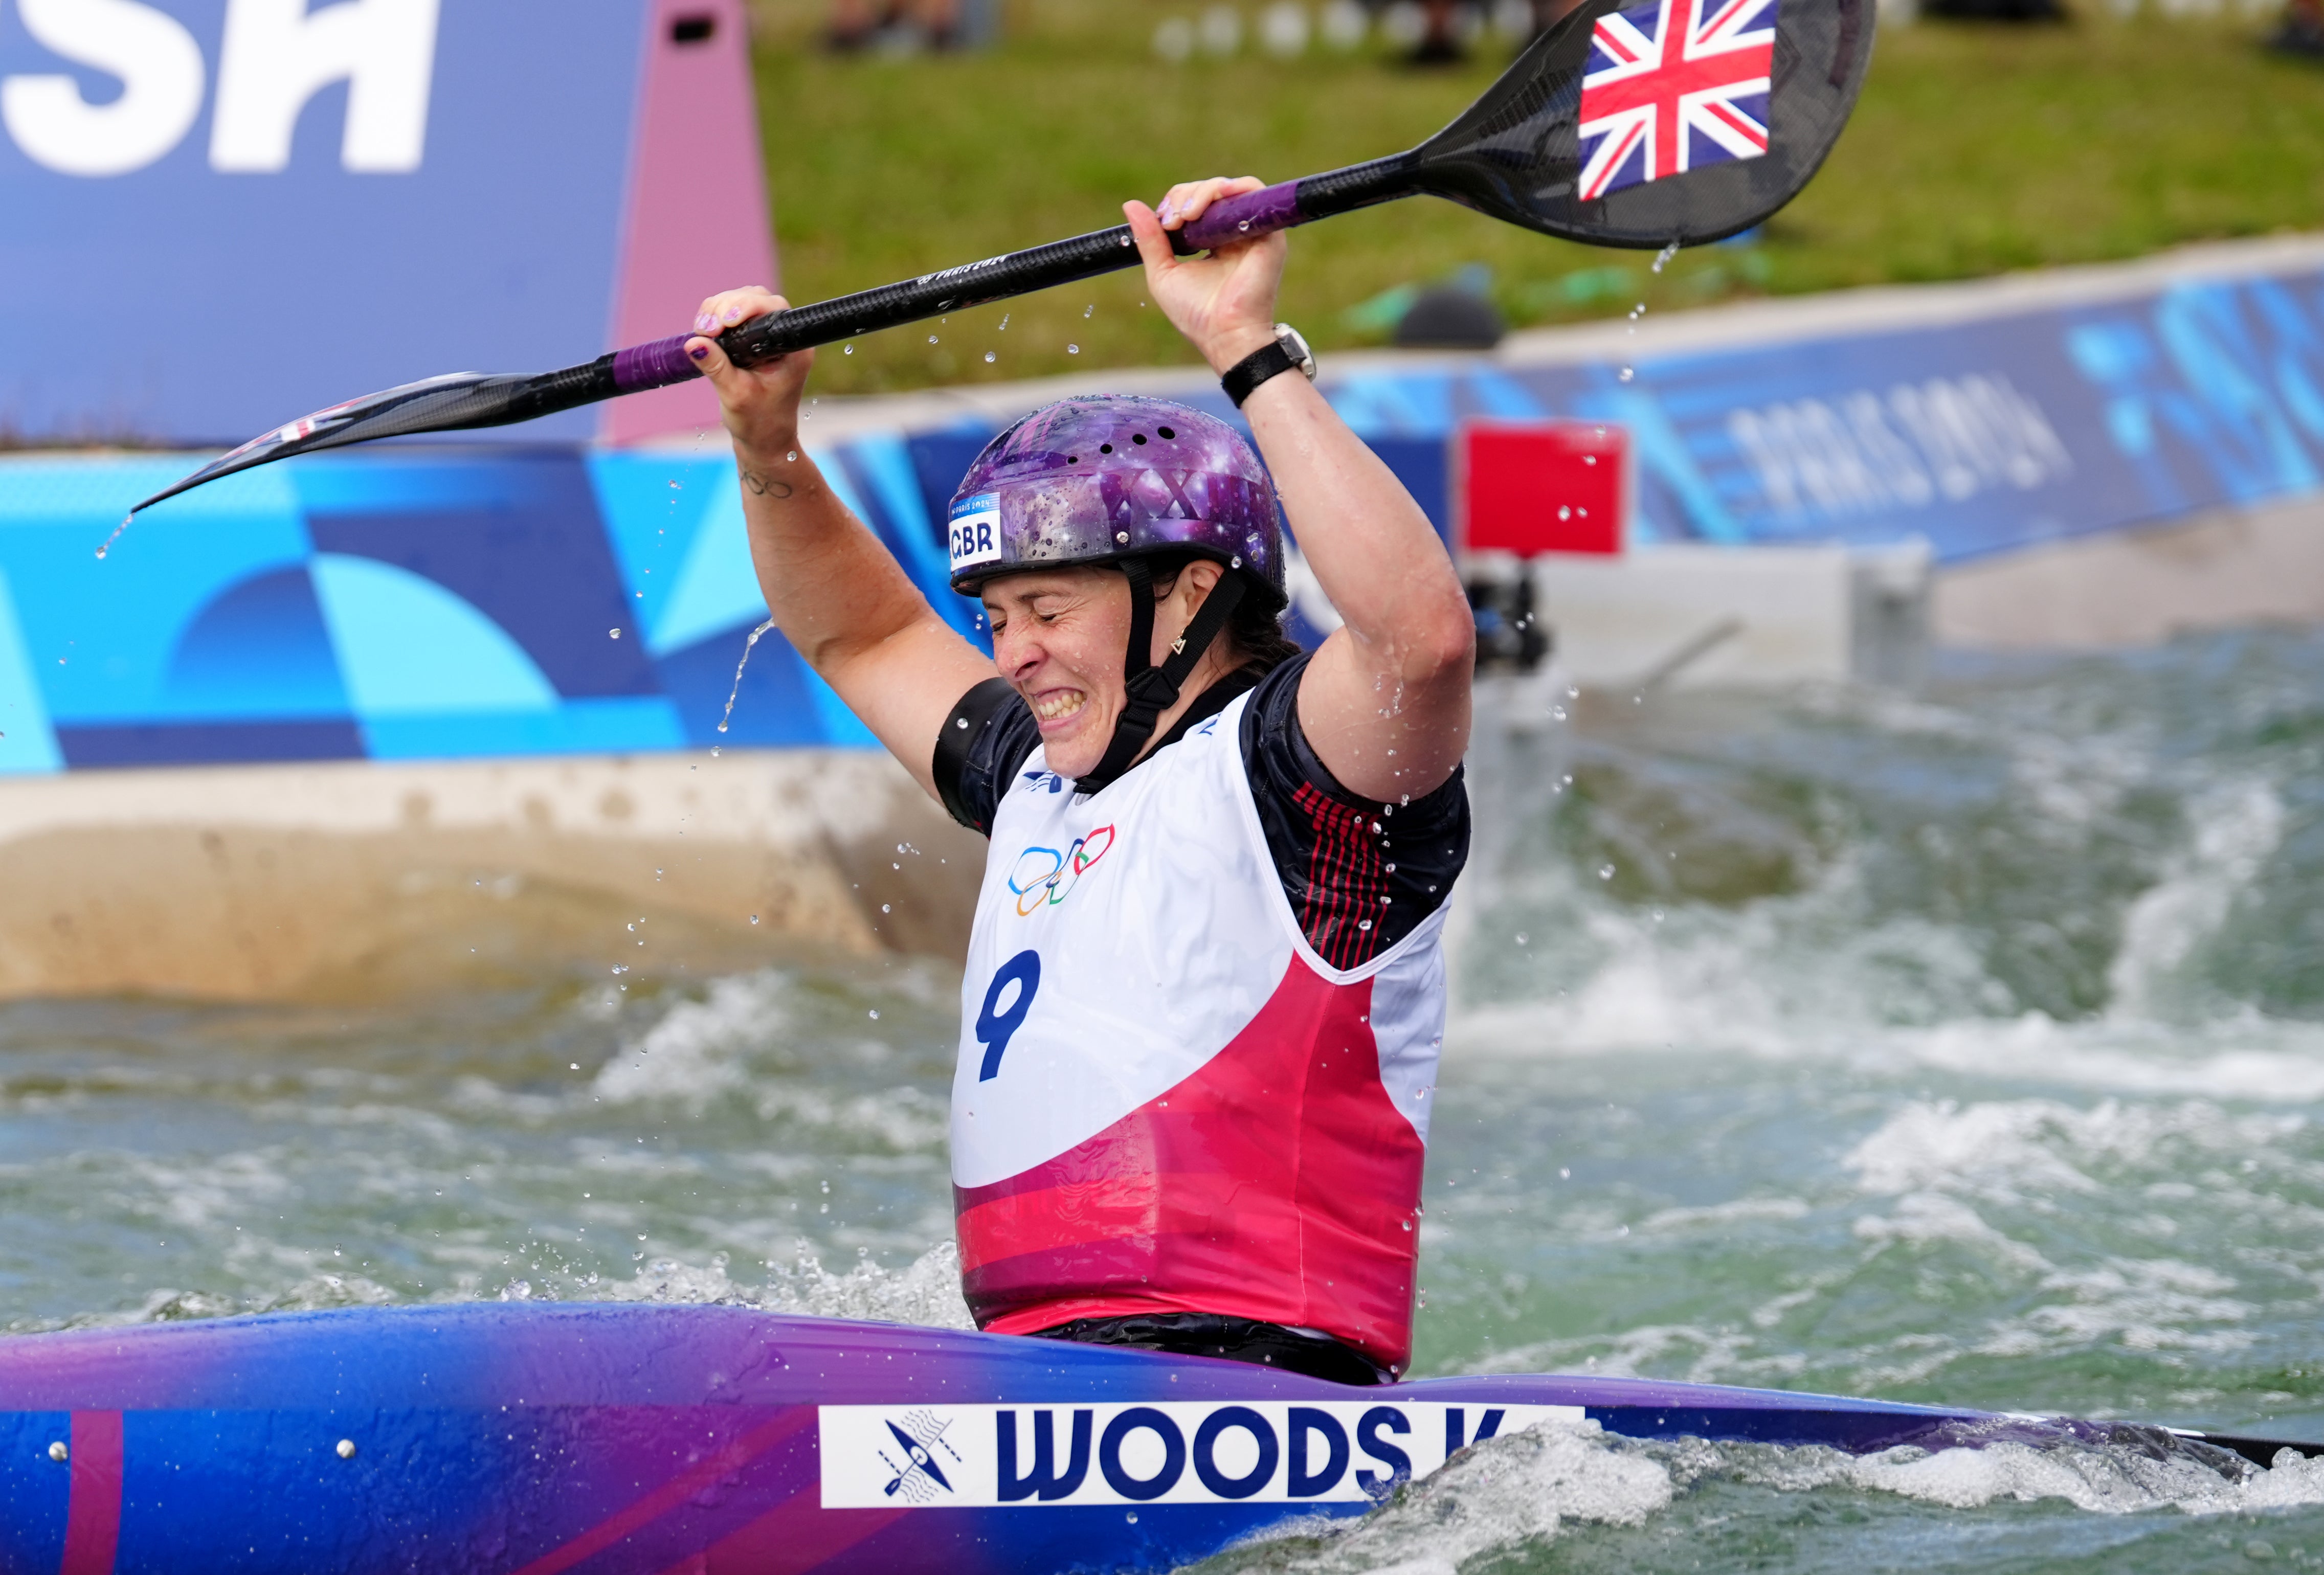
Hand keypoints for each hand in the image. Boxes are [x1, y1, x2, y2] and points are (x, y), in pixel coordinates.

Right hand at [686, 287, 813, 460]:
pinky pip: (735, 312)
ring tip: (702, 330)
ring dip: (718, 309)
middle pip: (756, 298)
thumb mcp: (735, 396)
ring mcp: (770, 335)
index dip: (745, 307)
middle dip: (725, 307)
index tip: (722, 323)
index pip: (773, 310)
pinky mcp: (755, 337)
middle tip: (705, 329)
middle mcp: (786, 337)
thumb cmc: (758, 422)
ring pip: (743, 301)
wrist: (763, 439)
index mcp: (794, 350)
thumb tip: (693, 343)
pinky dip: (717, 316)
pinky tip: (705, 331)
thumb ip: (717, 368)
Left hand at [1124, 177, 1285, 375]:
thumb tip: (1130, 204)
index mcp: (1215, 241)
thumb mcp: (1163, 273)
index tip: (1163, 223)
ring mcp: (1253, 230)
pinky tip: (1202, 210)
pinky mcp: (1268, 231)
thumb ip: (1149, 239)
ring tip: (1184, 216)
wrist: (1223, 334)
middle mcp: (1236, 233)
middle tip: (1172, 221)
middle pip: (1210, 191)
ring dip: (1201, 192)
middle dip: (1185, 196)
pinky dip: (1226, 189)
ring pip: (1229, 187)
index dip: (1176, 202)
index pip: (1196, 203)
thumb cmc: (1196, 313)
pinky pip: (1252, 190)